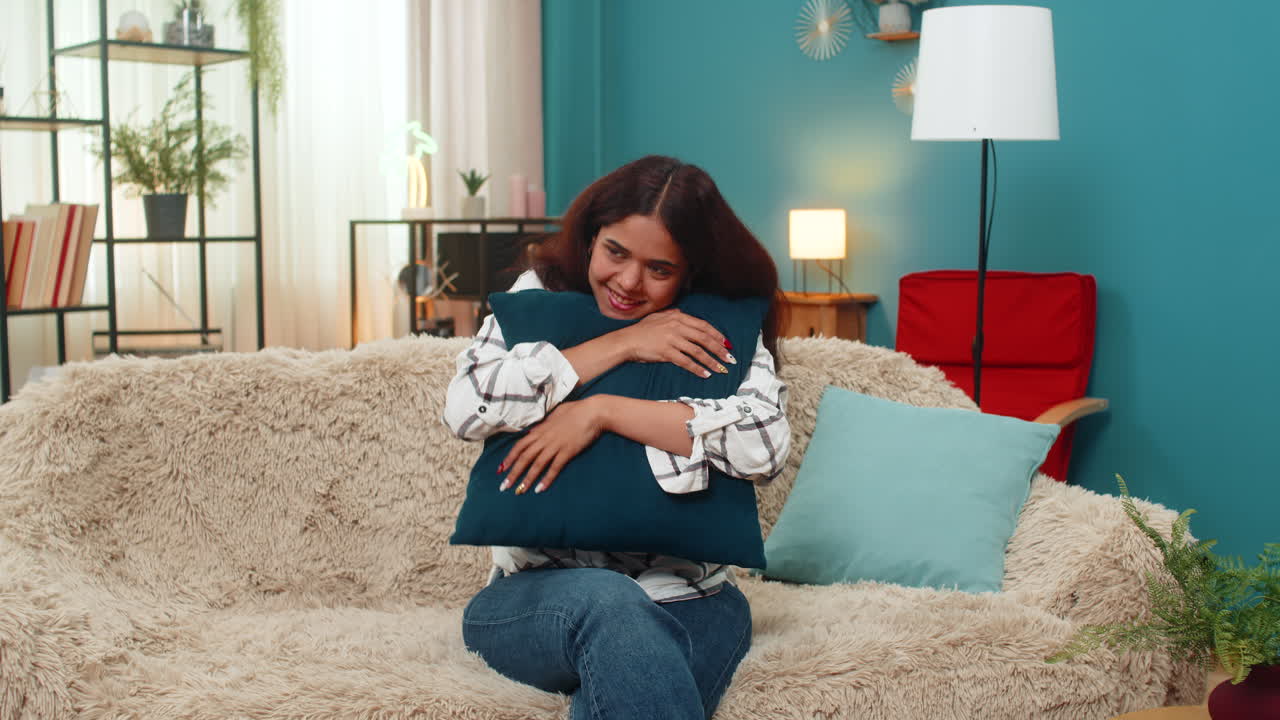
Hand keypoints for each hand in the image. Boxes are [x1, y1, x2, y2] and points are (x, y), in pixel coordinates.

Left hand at [499, 397, 604, 494]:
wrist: (593, 412)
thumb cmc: (576, 410)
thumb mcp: (555, 414)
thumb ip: (544, 424)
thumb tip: (534, 430)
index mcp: (541, 430)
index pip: (520, 446)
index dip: (509, 458)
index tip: (501, 469)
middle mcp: (545, 439)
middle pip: (524, 458)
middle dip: (513, 473)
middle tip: (504, 486)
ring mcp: (555, 445)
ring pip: (537, 464)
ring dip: (527, 479)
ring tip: (519, 491)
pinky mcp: (567, 452)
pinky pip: (554, 468)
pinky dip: (546, 479)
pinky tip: (540, 489)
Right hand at [614, 309, 736, 377]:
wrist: (627, 340)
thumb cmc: (643, 330)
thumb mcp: (659, 317)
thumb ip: (673, 315)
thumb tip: (684, 314)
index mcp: (677, 317)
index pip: (703, 326)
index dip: (717, 335)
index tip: (727, 344)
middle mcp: (676, 327)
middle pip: (704, 338)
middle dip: (719, 349)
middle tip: (729, 358)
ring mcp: (671, 339)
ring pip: (697, 351)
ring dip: (711, 361)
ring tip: (721, 369)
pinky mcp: (666, 352)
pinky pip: (686, 362)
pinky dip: (697, 369)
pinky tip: (705, 374)